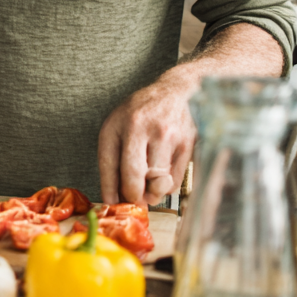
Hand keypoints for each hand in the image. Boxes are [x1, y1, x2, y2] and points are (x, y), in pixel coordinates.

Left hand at [97, 69, 196, 204]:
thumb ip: (115, 156)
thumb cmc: (143, 113)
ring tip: (151, 182)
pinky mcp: (188, 144)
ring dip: (152, 192)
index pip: (108, 164)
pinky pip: (175, 182)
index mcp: (117, 124)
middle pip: (133, 177)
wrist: (178, 92)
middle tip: (135, 198)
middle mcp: (140, 128)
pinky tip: (165, 173)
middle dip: (133, 195)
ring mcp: (166, 136)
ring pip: (157, 183)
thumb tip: (115, 196)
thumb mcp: (119, 125)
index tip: (111, 203)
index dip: (109, 189)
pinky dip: (168, 186)